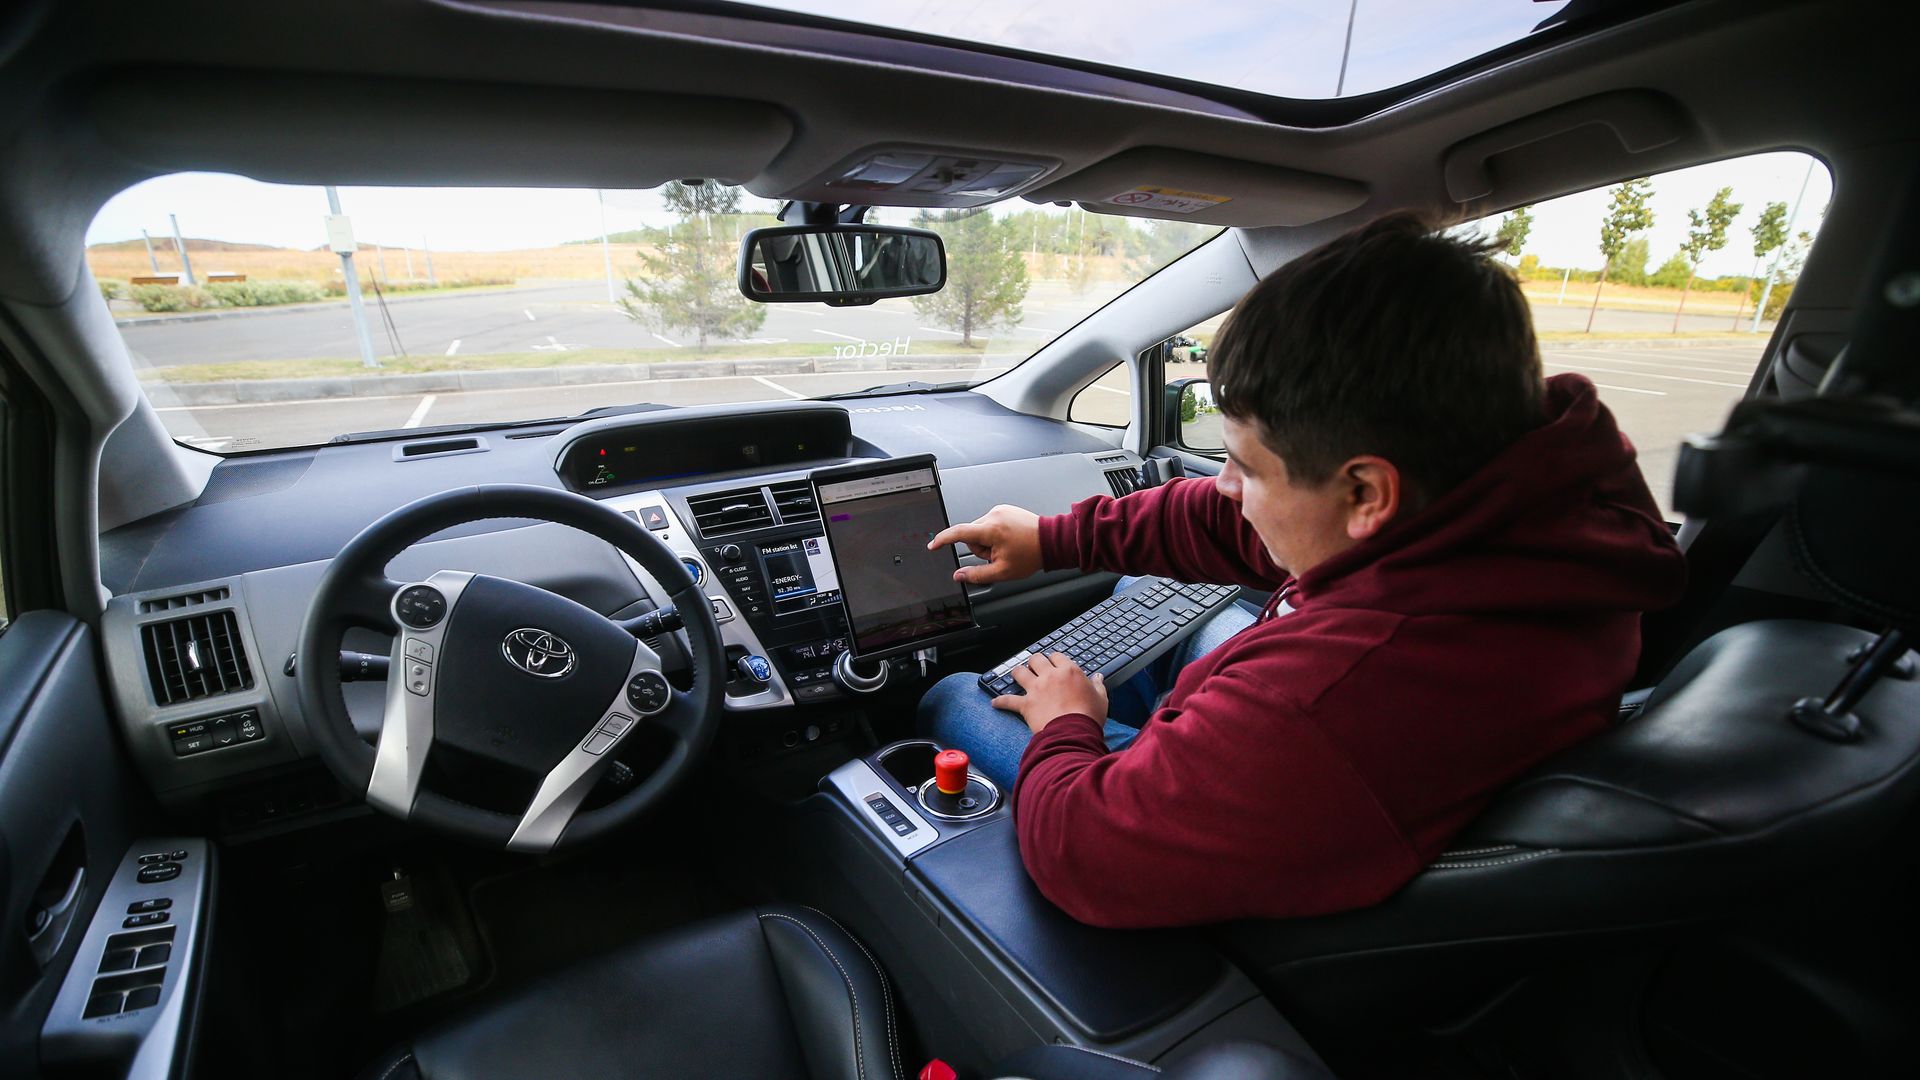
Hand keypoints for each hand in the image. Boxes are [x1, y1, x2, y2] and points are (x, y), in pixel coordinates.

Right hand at [928, 504, 1041, 584]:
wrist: (1051, 541)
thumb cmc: (1031, 554)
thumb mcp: (1002, 571)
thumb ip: (977, 574)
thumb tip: (959, 576)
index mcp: (991, 529)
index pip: (959, 532)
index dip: (943, 539)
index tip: (933, 545)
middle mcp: (994, 515)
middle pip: (971, 534)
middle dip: (980, 548)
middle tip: (998, 555)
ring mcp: (1000, 510)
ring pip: (980, 530)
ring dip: (988, 541)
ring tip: (1006, 547)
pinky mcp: (1005, 509)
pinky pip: (990, 524)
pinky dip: (994, 534)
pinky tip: (1009, 540)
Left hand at [991, 652, 1107, 734]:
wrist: (1073, 733)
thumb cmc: (1089, 716)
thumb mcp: (1101, 698)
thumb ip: (1098, 685)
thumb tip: (1098, 677)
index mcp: (1069, 671)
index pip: (1057, 656)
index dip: (1055, 659)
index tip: (1055, 663)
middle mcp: (1050, 676)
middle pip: (1036, 659)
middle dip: (1034, 661)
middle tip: (1035, 666)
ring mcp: (1035, 689)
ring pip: (1019, 672)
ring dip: (1017, 673)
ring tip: (1017, 675)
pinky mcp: (1026, 704)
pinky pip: (1008, 700)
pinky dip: (1000, 702)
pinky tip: (995, 702)